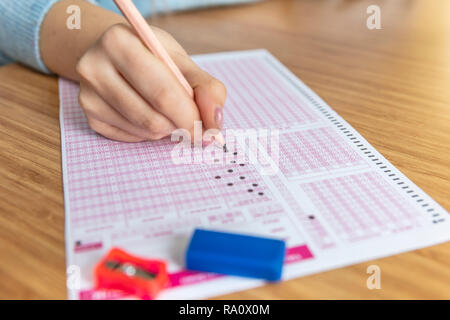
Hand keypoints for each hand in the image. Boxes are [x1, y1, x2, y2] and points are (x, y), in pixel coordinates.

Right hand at [75, 23, 225, 141]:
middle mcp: (94, 68)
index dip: (191, 116)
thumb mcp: (182, 61)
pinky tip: (148, 113)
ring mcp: (88, 95)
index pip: (163, 92)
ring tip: (168, 111)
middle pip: (152, 117)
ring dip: (166, 128)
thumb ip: (206, 89)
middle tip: (195, 126)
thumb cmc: (153, 56)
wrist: (117, 55)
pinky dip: (149, 132)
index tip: (208, 129)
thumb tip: (214, 125)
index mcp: (119, 42)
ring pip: (144, 130)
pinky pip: (131, 137)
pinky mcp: (90, 116)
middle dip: (181, 126)